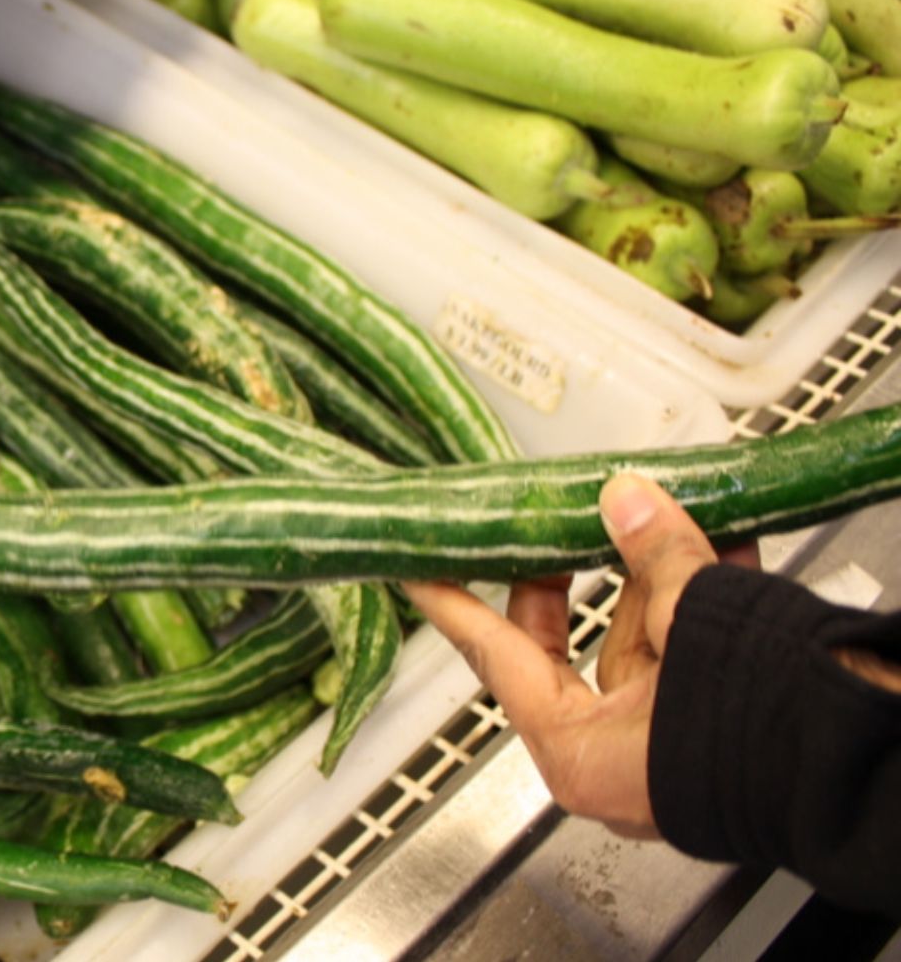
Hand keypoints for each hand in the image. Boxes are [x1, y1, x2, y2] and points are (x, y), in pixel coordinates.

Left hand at [403, 473, 757, 838]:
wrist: (876, 772)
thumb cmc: (770, 725)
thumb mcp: (695, 618)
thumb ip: (653, 554)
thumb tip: (625, 498)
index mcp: (581, 753)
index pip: (494, 658)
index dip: (452, 604)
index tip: (415, 571)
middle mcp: (616, 761)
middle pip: (567, 649)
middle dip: (568, 577)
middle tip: (548, 527)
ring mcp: (669, 749)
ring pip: (642, 644)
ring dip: (652, 575)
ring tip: (655, 514)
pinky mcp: (721, 730)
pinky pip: (695, 655)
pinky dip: (702, 597)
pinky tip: (721, 543)